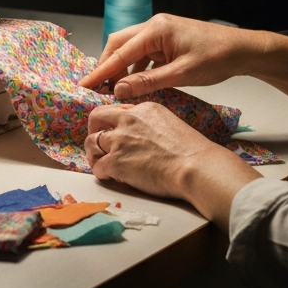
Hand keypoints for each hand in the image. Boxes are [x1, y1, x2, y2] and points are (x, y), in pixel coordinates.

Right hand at [79, 14, 251, 99]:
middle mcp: (154, 26)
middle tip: (97, 88)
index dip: (101, 70)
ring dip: (121, 68)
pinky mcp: (167, 40)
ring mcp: (160, 32)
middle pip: (119, 44)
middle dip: (107, 66)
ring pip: (130, 49)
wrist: (242, 50)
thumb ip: (148, 82)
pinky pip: (143, 53)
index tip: (85, 84)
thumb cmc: (217, 58)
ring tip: (115, 90)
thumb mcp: (181, 74)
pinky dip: (136, 68)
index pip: (120, 52)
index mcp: (156, 29)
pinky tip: (135, 84)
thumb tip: (120, 90)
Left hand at [85, 103, 256, 226]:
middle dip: (93, 130)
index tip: (114, 132)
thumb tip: (142, 139)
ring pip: (91, 142)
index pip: (118, 110)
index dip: (113, 123)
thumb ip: (151, 125)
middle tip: (97, 143)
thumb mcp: (170, 124)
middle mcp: (128, 120)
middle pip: (97, 118)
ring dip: (93, 154)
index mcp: (144, 109)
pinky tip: (110, 177)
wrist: (196, 167)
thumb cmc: (192, 151)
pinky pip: (98, 167)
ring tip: (100, 163)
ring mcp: (120, 140)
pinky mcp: (116, 161)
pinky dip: (101, 173)